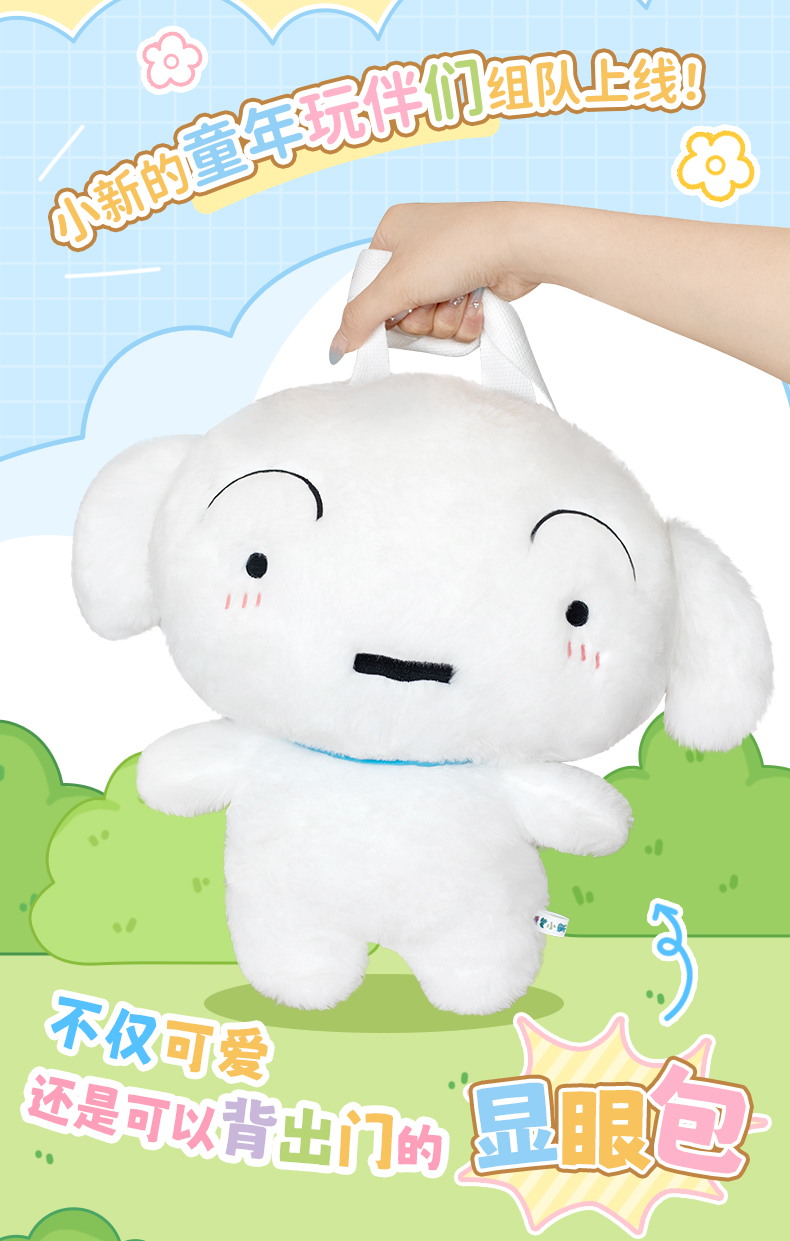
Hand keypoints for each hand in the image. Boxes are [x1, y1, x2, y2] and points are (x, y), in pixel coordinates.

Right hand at [330, 202, 541, 361]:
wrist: (519, 246)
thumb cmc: (456, 248)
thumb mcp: (396, 285)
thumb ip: (361, 318)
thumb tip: (336, 348)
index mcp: (393, 231)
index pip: (368, 287)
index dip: (380, 309)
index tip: (393, 313)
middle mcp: (419, 247)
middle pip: (400, 311)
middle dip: (419, 316)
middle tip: (431, 300)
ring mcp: (447, 267)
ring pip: (429, 321)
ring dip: (444, 319)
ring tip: (459, 296)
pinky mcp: (471, 286)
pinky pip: (454, 321)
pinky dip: (465, 319)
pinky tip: (476, 300)